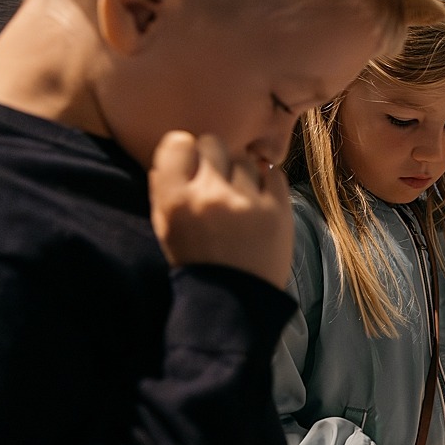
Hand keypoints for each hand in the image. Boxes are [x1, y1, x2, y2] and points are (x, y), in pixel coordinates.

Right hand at [148, 131, 292, 285]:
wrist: (235, 301)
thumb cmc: (197, 262)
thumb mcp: (166, 228)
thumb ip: (166, 187)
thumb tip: (178, 145)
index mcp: (175, 202)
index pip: (178, 143)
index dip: (186, 152)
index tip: (192, 165)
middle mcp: (209, 197)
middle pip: (212, 143)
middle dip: (214, 158)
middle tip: (217, 181)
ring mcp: (247, 202)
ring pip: (244, 158)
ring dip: (241, 173)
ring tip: (239, 198)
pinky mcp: (278, 210)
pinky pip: (273, 173)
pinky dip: (266, 183)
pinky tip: (258, 202)